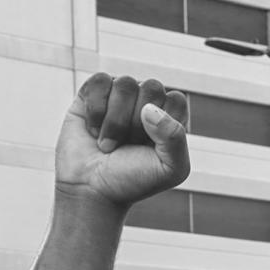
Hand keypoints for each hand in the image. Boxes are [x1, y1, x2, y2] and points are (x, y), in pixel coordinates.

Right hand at [54, 73, 189, 208]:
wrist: (93, 189)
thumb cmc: (134, 180)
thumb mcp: (170, 169)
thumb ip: (176, 139)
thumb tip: (150, 108)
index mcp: (170, 119)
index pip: (177, 100)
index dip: (163, 125)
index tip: (151, 149)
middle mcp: (147, 102)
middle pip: (152, 88)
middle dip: (138, 124)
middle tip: (129, 146)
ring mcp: (120, 95)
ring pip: (125, 84)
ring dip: (115, 122)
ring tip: (109, 144)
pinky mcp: (94, 91)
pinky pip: (100, 81)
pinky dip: (96, 111)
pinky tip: (94, 130)